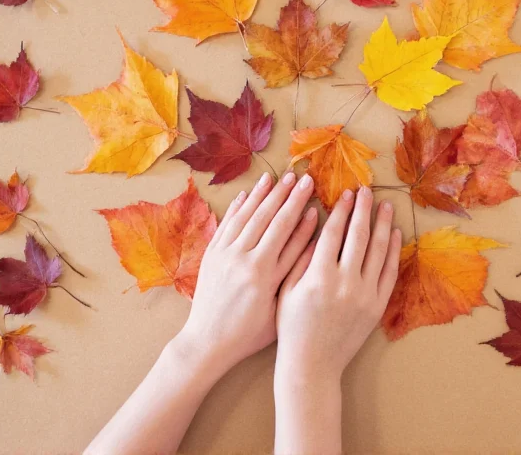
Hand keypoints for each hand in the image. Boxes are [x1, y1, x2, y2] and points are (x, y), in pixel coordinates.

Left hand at [179, 171, 317, 370]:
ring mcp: (224, 254)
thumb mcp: (279, 305)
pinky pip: (226, 224)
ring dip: (263, 195)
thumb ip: (294, 270)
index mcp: (263, 273)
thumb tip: (313, 239)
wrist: (208, 342)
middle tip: (301, 177)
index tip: (313, 195)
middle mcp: (242, 259)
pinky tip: (247, 194)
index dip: (301, 210)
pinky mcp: (211, 255)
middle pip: (268, 218)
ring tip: (277, 177)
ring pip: (247, 216)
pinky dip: (238, 207)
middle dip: (286, 195)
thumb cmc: (250, 332)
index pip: (287, 232)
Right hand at [275, 186, 401, 381]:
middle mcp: (345, 283)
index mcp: (319, 277)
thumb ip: (301, 256)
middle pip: (358, 235)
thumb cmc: (291, 326)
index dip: (341, 210)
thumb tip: (314, 223)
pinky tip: (393, 233)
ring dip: (382, 224)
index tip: (346, 192)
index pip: (334, 233)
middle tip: (367, 190)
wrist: (312, 365)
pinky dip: (392, 251)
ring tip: (384, 205)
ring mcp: (365, 295)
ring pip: (378, 250)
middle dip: (363, 209)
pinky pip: (389, 272)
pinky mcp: (377, 306)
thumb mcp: (286, 289)